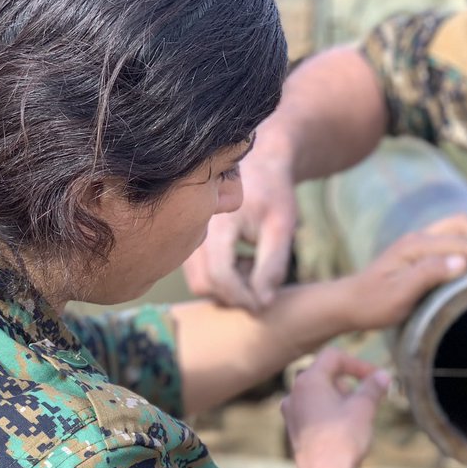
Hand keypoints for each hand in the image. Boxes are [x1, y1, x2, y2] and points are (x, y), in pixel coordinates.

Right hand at [183, 140, 297, 309]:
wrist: (257, 164)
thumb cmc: (272, 193)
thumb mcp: (281, 228)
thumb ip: (272, 266)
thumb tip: (262, 303)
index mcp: (218, 223)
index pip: (219, 274)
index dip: (241, 297)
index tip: (261, 304)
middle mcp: (193, 228)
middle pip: (204, 284)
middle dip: (233, 293)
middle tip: (259, 275)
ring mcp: (185, 234)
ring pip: (199, 281)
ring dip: (226, 286)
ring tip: (250, 262)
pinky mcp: (185, 240)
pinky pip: (198, 273)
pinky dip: (219, 276)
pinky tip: (239, 258)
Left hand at [283, 348, 389, 467]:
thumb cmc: (342, 439)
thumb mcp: (364, 408)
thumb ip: (373, 387)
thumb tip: (383, 375)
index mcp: (308, 380)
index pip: (333, 357)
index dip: (358, 363)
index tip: (376, 377)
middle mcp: (294, 393)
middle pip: (324, 375)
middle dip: (349, 383)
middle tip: (368, 399)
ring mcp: (291, 413)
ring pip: (318, 395)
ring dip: (340, 399)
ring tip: (357, 415)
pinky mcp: (294, 431)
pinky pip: (313, 412)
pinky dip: (329, 413)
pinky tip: (344, 430)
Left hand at [343, 214, 466, 330]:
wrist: (348, 304)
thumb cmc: (373, 303)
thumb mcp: (400, 293)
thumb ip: (429, 274)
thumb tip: (463, 260)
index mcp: (416, 246)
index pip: (461, 242)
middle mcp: (418, 238)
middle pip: (462, 225)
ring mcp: (418, 243)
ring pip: (457, 229)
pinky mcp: (419, 252)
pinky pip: (452, 239)